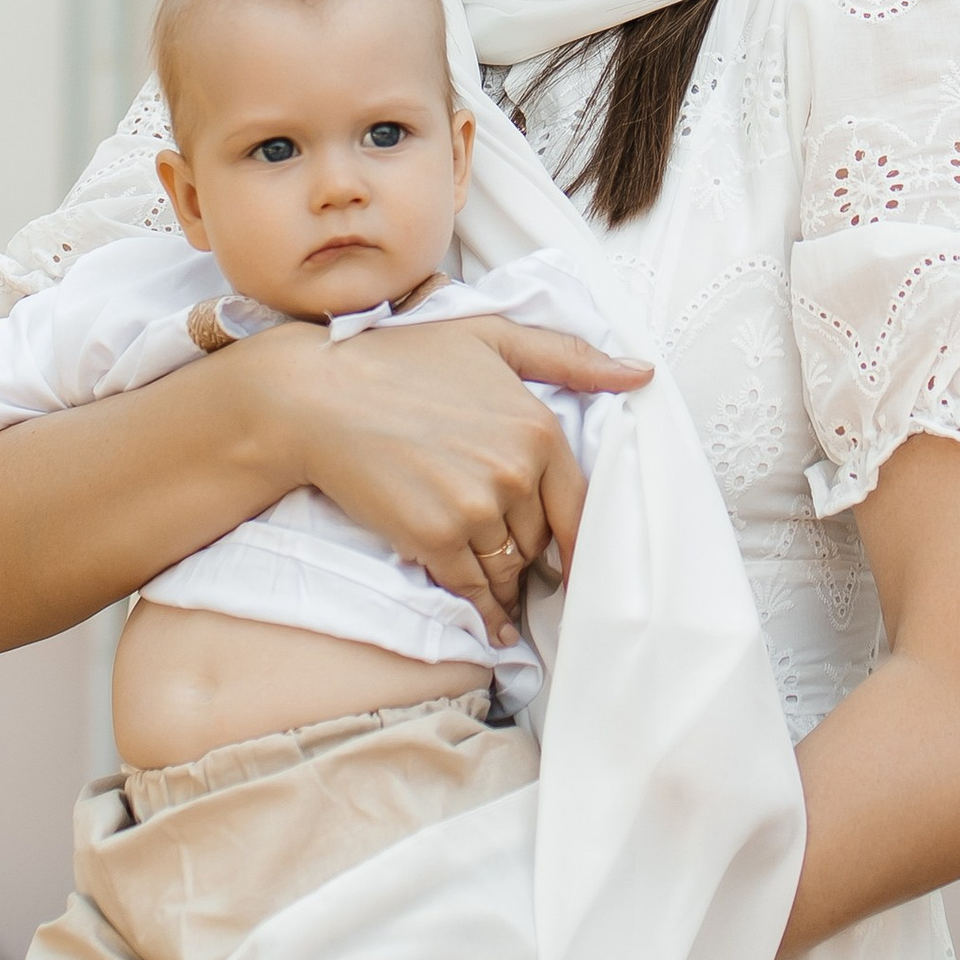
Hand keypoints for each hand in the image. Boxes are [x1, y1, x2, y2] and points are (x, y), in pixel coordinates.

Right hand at [270, 314, 648, 643]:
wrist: (319, 396)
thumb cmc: (402, 360)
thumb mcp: (491, 337)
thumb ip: (569, 356)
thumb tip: (640, 373)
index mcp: (539, 428)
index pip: (579, 504)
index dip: (579, 540)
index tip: (577, 562)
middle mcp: (515, 473)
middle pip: (542, 538)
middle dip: (534, 552)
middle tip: (529, 569)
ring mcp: (475, 510)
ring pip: (510, 567)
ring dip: (509, 584)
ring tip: (507, 596)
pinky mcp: (434, 539)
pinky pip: (472, 587)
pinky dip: (484, 609)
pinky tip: (490, 623)